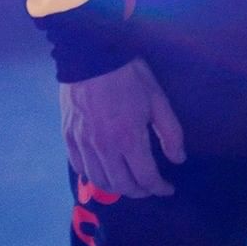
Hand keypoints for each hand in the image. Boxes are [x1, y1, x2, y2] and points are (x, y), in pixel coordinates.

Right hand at [60, 57, 185, 197]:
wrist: (91, 54)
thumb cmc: (129, 74)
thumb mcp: (157, 98)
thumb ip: (170, 131)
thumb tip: (178, 159)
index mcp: (128, 138)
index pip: (146, 178)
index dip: (159, 187)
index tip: (167, 188)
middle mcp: (104, 148)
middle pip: (122, 186)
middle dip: (140, 191)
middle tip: (150, 186)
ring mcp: (83, 144)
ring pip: (100, 182)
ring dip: (117, 188)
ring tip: (129, 182)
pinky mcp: (68, 137)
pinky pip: (80, 169)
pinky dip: (94, 176)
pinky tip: (104, 170)